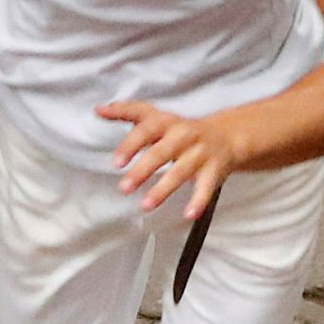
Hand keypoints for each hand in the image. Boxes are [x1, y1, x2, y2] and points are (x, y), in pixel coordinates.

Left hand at [99, 101, 238, 219]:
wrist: (225, 135)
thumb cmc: (180, 128)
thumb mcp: (154, 116)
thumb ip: (125, 112)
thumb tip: (99, 110)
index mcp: (166, 122)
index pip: (146, 130)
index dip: (131, 145)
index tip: (117, 162)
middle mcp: (183, 135)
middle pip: (162, 152)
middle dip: (143, 170)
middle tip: (124, 187)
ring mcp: (200, 153)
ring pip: (181, 171)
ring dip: (163, 189)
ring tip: (146, 205)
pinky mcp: (214, 170)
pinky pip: (207, 187)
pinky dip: (199, 201)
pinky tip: (188, 214)